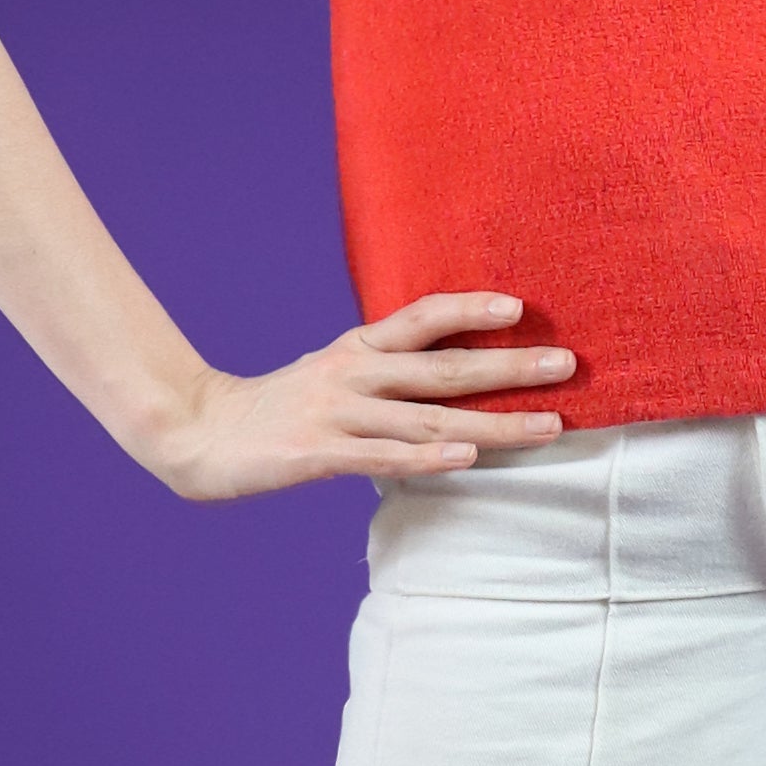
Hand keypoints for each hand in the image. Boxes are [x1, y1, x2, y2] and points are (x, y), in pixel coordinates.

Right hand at [142, 291, 579, 501]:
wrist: (198, 435)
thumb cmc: (275, 410)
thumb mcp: (330, 375)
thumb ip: (383, 372)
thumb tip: (448, 374)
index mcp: (356, 349)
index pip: (422, 317)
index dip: (471, 308)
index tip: (520, 306)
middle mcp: (352, 374)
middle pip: (445, 368)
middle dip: (511, 366)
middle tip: (567, 365)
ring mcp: (338, 415)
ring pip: (431, 420)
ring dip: (495, 423)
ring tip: (548, 426)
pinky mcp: (321, 455)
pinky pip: (385, 458)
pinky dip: (429, 459)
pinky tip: (468, 458)